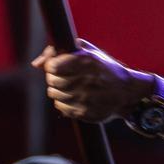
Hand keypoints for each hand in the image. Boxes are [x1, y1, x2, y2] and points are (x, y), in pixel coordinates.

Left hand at [31, 39, 153, 122]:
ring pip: (54, 95)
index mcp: (88, 61)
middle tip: (64, 77)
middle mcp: (87, 79)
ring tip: (71, 87)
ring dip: (58, 90)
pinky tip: (74, 97)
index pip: (53, 66)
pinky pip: (60, 107)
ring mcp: (86, 98)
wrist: (127, 91)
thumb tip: (35, 64)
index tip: (56, 66)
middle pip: (52, 81)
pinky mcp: (85, 113)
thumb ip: (59, 51)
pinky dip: (63, 103)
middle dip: (54, 78)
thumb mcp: (88, 52)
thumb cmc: (104, 68)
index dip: (51, 65)